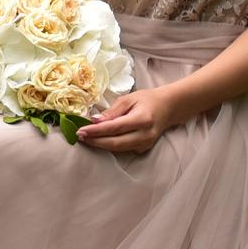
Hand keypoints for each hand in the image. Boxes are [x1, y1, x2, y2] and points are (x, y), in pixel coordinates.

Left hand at [75, 87, 190, 153]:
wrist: (168, 108)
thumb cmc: (146, 100)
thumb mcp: (128, 99)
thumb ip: (112, 111)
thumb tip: (94, 120)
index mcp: (142, 119)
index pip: (114, 128)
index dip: (96, 131)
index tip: (81, 130)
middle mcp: (145, 135)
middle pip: (115, 143)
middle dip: (95, 141)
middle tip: (79, 137)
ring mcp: (145, 144)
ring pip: (118, 149)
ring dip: (100, 145)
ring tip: (86, 138)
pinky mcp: (143, 149)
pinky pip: (123, 149)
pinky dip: (110, 146)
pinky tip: (99, 140)